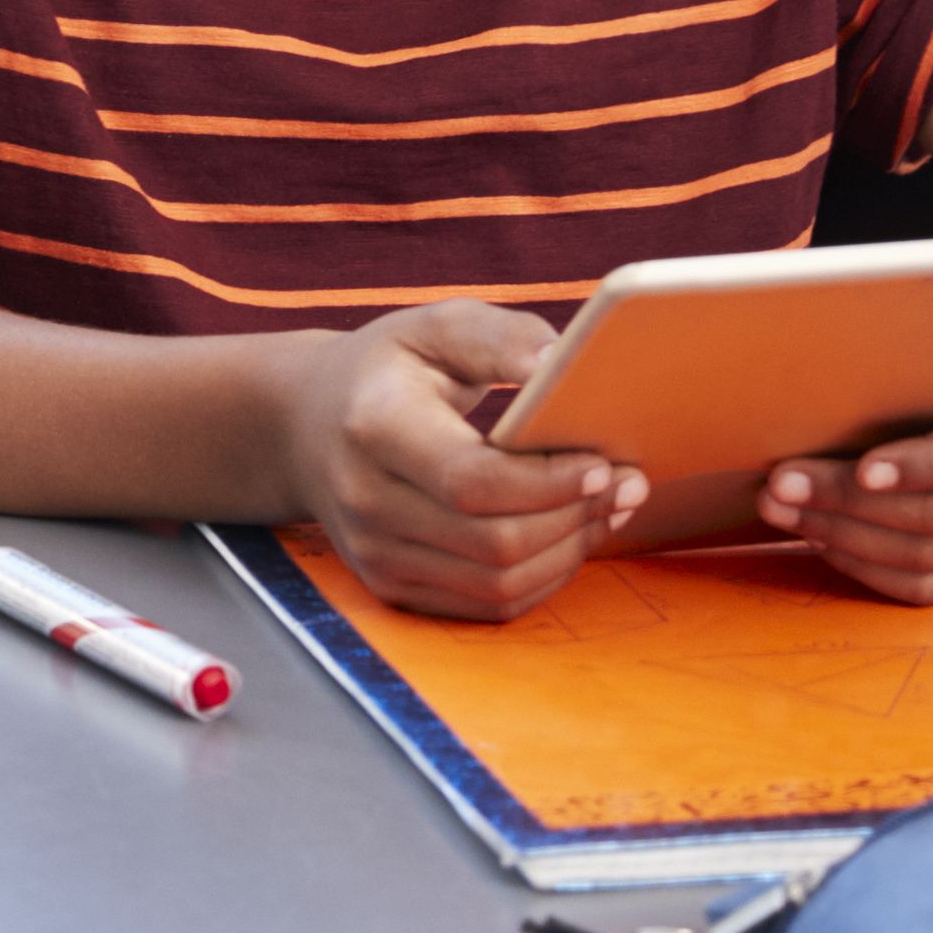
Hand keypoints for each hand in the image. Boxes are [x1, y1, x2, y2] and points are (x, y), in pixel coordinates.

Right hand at [271, 298, 643, 622]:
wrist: (304, 425)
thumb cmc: (388, 369)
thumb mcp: (434, 328)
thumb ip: (501, 338)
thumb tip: (562, 365)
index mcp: (375, 427)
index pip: (472, 482)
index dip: (549, 483)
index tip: (605, 462)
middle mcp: (365, 500)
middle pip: (493, 543)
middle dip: (575, 518)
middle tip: (628, 484)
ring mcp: (374, 553)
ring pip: (497, 584)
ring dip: (568, 553)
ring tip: (605, 510)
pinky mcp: (391, 586)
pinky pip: (486, 605)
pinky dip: (541, 579)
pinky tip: (565, 538)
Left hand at [756, 360, 932, 603]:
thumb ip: (898, 371)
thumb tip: (807, 393)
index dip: (924, 467)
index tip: (862, 468)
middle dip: (847, 503)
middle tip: (780, 486)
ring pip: (929, 559)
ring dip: (843, 538)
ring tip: (784, 512)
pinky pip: (929, 588)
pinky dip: (867, 568)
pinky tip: (822, 541)